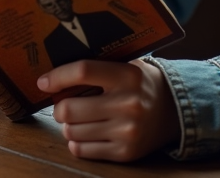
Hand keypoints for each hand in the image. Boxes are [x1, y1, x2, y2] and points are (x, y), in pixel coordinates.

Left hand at [39, 59, 179, 161]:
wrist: (175, 111)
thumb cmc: (142, 85)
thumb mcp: (127, 66)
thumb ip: (99, 69)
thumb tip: (57, 76)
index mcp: (128, 75)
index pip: (83, 71)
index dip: (57, 77)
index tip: (43, 82)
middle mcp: (128, 104)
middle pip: (70, 108)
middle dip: (60, 107)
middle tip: (64, 104)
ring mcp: (127, 131)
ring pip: (72, 132)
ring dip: (68, 126)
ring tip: (78, 119)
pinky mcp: (125, 152)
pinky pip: (82, 150)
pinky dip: (77, 142)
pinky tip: (86, 133)